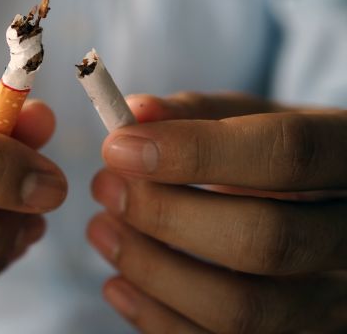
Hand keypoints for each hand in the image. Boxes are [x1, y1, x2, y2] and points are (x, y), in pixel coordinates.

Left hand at [88, 92, 346, 332]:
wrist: (324, 210)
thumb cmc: (277, 157)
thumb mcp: (255, 121)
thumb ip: (199, 112)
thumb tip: (135, 112)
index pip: (288, 154)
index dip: (197, 151)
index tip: (119, 147)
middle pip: (266, 240)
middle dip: (166, 215)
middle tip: (105, 187)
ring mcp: (335, 303)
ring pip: (242, 310)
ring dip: (152, 270)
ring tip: (101, 229)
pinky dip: (156, 318)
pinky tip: (118, 283)